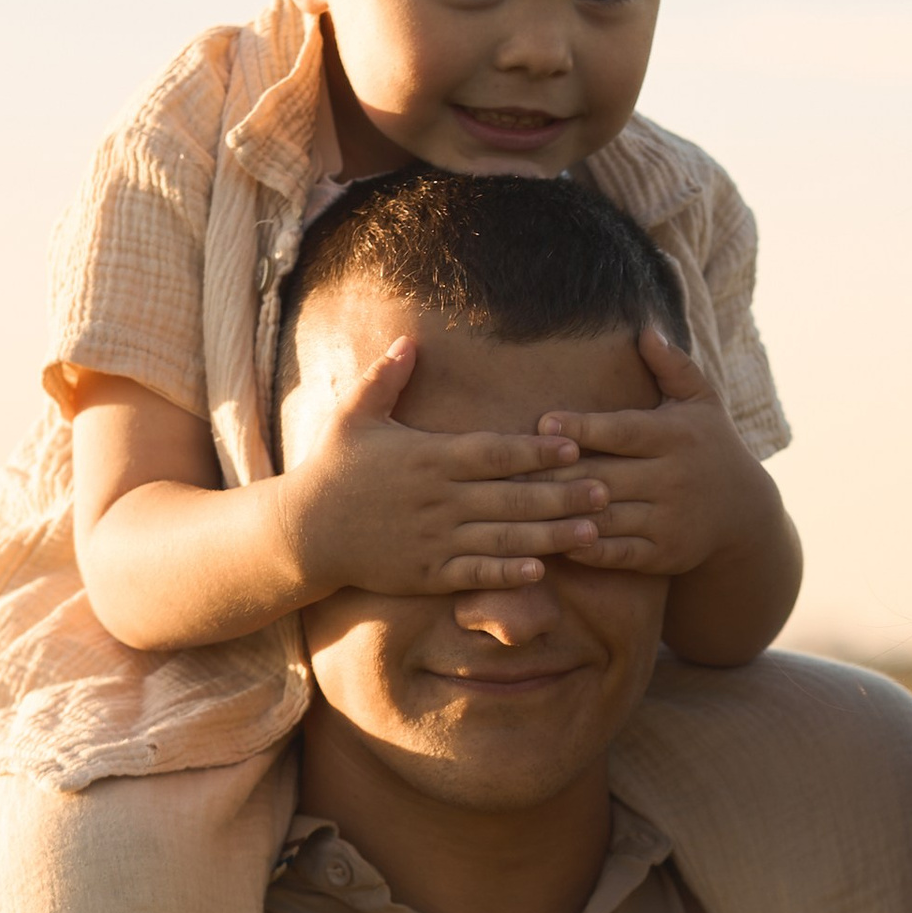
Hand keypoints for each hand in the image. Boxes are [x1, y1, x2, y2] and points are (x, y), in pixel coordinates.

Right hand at [284, 335, 616, 594]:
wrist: (303, 532)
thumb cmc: (332, 468)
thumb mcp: (354, 415)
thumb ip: (385, 377)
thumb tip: (409, 339)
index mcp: (429, 457)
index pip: (495, 452)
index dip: (537, 449)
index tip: (575, 446)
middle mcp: (439, 499)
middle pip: (513, 496)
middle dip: (563, 493)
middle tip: (608, 489)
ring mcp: (436, 539)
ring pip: (505, 538)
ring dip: (552, 535)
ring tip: (593, 531)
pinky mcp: (428, 573)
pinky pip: (477, 573)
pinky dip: (510, 573)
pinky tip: (543, 570)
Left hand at [534, 328, 767, 581]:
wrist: (746, 514)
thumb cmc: (711, 446)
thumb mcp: (702, 401)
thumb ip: (673, 365)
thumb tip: (645, 329)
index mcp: (676, 436)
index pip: (623, 431)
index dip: (583, 428)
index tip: (544, 422)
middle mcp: (674, 478)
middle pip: (604, 475)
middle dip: (556, 473)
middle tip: (510, 468)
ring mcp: (669, 519)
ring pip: (605, 516)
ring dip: (562, 513)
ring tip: (520, 506)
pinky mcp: (665, 554)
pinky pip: (617, 553)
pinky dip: (585, 548)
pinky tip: (554, 539)